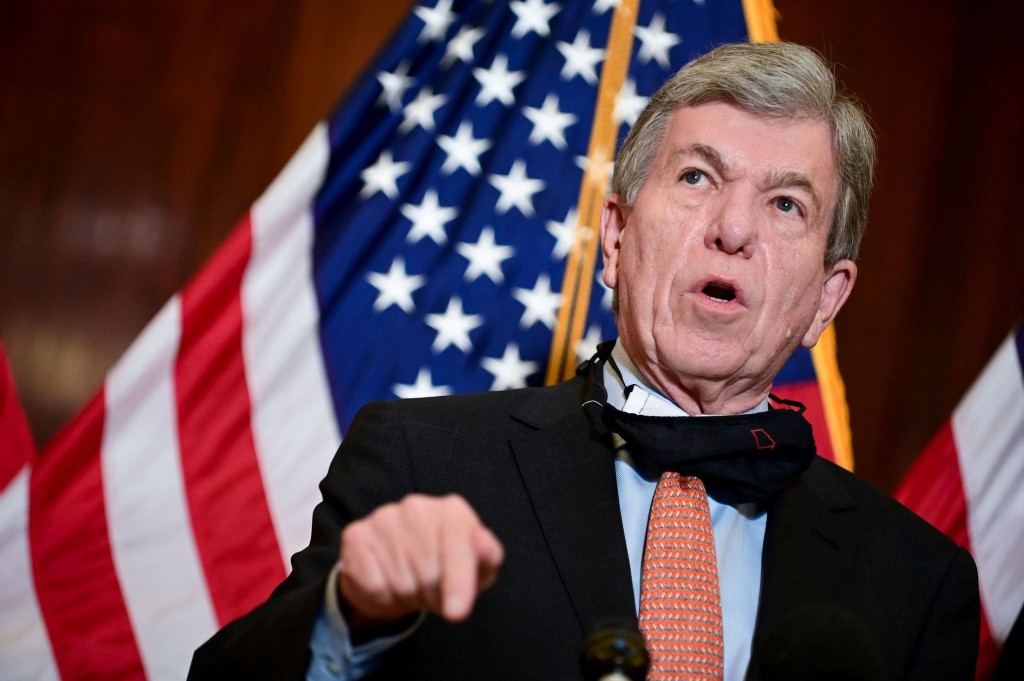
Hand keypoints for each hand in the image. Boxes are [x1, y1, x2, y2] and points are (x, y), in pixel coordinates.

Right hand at [337, 494, 503, 633]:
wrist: (395, 572)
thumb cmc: (444, 569)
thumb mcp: (477, 569)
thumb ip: (487, 556)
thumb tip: (483, 542)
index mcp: (452, 511)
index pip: (457, 548)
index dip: (458, 583)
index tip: (457, 612)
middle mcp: (417, 507)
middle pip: (429, 572)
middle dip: (432, 594)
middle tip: (431, 591)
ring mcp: (384, 518)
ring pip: (401, 581)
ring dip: (408, 595)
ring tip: (411, 584)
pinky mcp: (356, 535)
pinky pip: (373, 583)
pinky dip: (382, 595)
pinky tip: (386, 580)